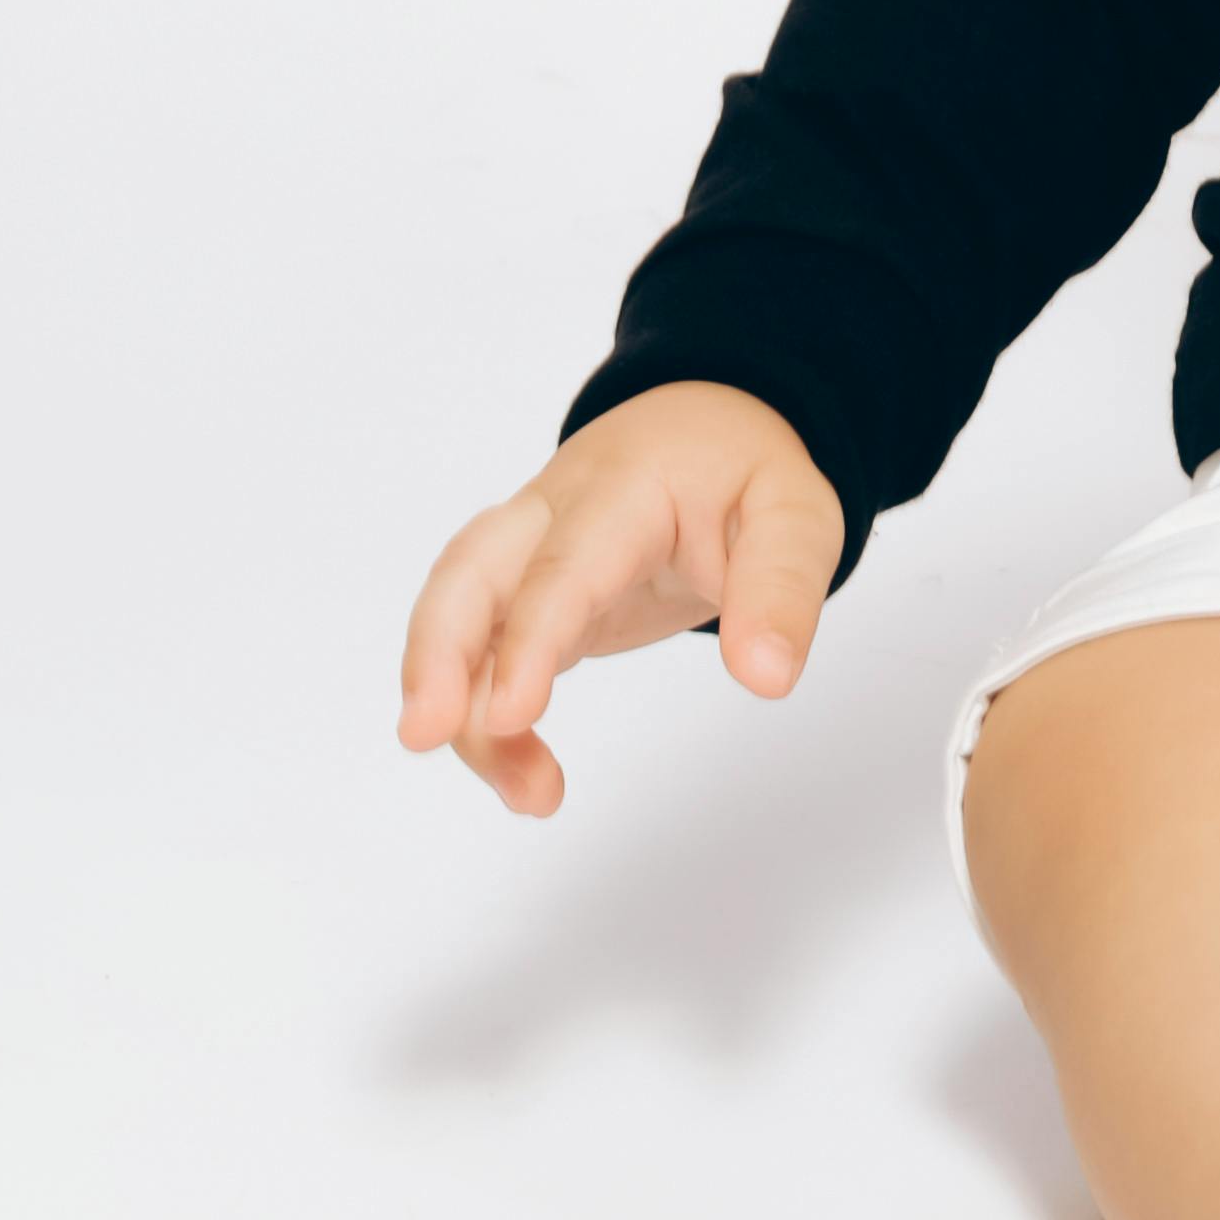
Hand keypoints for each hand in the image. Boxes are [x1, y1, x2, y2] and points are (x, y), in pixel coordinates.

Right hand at [397, 385, 842, 815]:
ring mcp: (528, 553)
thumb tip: (766, 676)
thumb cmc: (743, 471)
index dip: (529, 640)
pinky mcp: (523, 594)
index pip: (561, 567)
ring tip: (528, 793)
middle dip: (436, 655)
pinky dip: (485, 714)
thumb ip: (782, 588)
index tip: (510, 714)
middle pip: (467, 576)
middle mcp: (553, 514)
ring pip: (458, 620)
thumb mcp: (795, 515)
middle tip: (424, 736)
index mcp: (620, 488)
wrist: (708, 427)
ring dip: (463, 706)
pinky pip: (478, 651)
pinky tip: (523, 771)